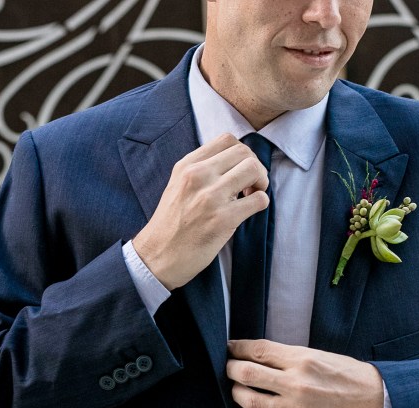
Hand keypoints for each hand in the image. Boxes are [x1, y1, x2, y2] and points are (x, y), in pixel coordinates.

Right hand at [132, 133, 268, 289]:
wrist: (157, 256)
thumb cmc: (171, 224)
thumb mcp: (178, 185)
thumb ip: (201, 170)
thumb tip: (233, 163)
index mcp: (187, 165)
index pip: (227, 139)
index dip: (242, 153)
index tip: (239, 170)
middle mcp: (198, 176)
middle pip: (244, 152)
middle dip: (255, 166)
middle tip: (251, 184)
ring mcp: (211, 197)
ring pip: (254, 169)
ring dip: (261, 182)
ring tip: (251, 195)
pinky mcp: (223, 220)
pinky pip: (259, 200)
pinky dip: (261, 203)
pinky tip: (250, 210)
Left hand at [226, 339, 384, 407]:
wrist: (382, 404)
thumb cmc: (354, 377)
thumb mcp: (322, 356)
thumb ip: (291, 357)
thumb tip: (258, 356)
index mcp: (303, 359)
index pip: (257, 350)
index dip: (237, 348)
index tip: (229, 347)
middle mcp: (298, 384)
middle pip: (246, 374)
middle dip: (231, 369)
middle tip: (229, 368)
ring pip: (251, 403)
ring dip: (238, 394)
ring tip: (238, 390)